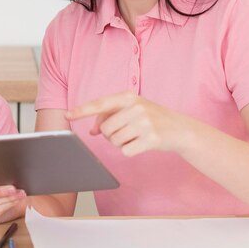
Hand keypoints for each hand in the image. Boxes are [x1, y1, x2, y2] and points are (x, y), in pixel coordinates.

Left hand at [66, 91, 188, 156]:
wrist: (180, 129)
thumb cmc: (151, 118)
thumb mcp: (131, 110)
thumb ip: (110, 116)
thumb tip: (92, 130)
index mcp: (128, 96)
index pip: (100, 103)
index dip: (82, 110)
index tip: (67, 115)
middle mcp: (136, 107)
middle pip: (106, 129)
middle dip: (110, 135)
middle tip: (125, 132)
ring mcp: (145, 123)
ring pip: (115, 141)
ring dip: (121, 143)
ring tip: (136, 136)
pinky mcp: (152, 139)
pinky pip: (126, 151)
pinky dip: (131, 150)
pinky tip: (142, 144)